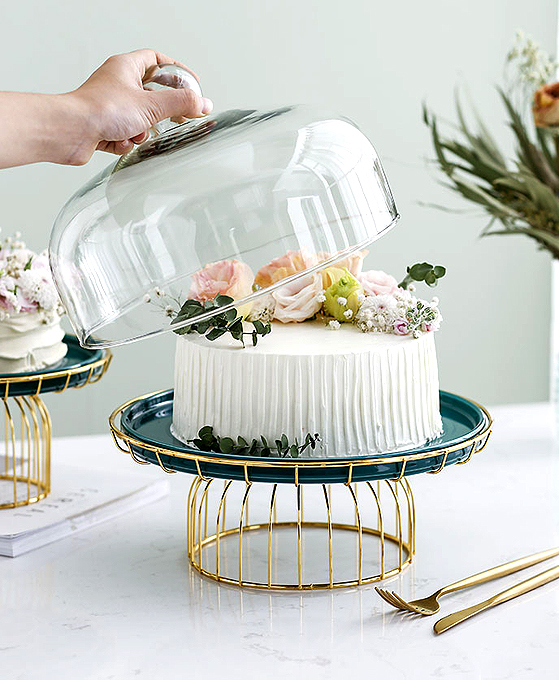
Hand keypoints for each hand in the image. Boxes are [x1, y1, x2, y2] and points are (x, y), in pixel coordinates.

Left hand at [72, 49, 212, 159]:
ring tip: (138, 132)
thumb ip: (182, 104)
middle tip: (179, 116)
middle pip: (151, 93)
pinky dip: (128, 140)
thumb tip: (204, 103)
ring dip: (143, 130)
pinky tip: (121, 141)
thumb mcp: (152, 105)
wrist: (73, 131)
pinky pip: (126, 134)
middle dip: (163, 109)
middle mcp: (116, 83)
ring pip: (139, 118)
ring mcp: (110, 105)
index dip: (176, 70)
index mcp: (125, 67)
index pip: (156, 60)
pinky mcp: (104, 126)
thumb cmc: (101, 110)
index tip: (191, 83)